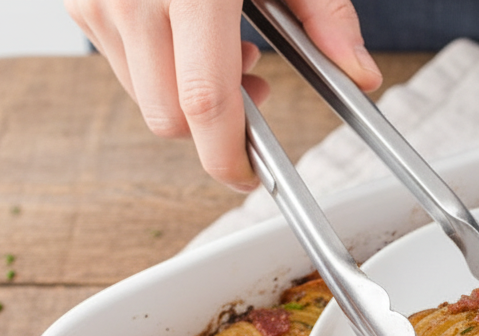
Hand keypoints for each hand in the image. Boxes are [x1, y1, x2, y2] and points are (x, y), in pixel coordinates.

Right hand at [66, 0, 381, 190]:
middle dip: (212, 125)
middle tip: (255, 86)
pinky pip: (119, 62)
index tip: (248, 176)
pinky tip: (183, 27)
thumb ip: (325, 13)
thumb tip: (359, 76)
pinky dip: (156, 63)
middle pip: (168, 117)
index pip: (204, 103)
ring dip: (184, 94)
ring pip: (142, 96)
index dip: (228, 155)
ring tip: (224, 44)